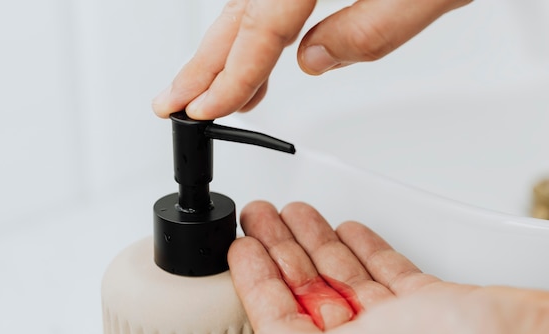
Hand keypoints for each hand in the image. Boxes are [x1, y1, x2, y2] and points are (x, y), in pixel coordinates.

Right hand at [152, 0, 471, 119]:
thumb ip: (372, 29)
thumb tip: (314, 59)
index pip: (261, 23)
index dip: (231, 73)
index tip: (206, 108)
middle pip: (242, 8)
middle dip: (206, 62)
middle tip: (176, 102)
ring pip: (254, 0)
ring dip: (229, 47)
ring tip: (212, 88)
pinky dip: (260, 24)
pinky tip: (259, 50)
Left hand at [228, 201, 548, 333]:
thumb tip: (262, 331)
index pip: (278, 321)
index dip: (254, 280)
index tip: (240, 245)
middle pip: (306, 292)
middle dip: (280, 250)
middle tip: (260, 217)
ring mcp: (398, 330)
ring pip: (341, 277)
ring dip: (315, 242)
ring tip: (293, 213)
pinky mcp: (429, 307)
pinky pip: (382, 272)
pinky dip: (362, 250)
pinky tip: (346, 232)